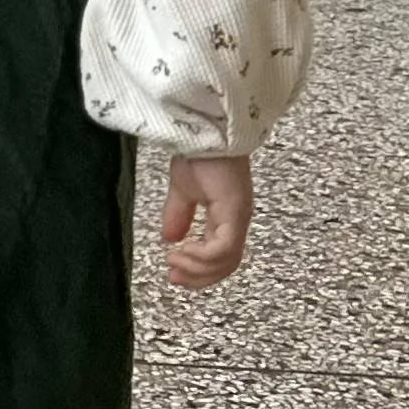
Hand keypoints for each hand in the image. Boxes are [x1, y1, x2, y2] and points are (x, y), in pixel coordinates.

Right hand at [160, 154, 253, 288]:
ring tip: (173, 261)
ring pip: (227, 261)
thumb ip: (178, 215)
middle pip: (227, 265)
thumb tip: (170, 239)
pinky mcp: (235, 212)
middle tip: (173, 278)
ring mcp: (238, 217)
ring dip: (198, 269)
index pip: (221, 256)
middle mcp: (237, 220)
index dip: (199, 270)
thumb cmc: (197, 152)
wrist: (202, 130)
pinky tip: (183, 250)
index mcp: (227, 216)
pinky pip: (223, 248)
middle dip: (199, 277)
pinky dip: (202, 256)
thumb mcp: (182, 189)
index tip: (173, 274)